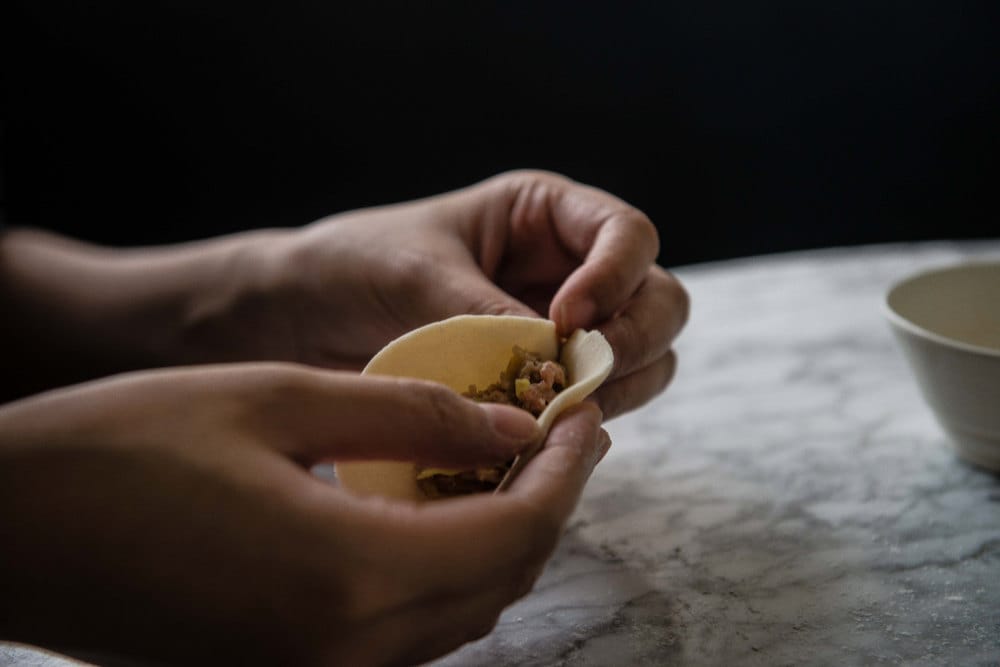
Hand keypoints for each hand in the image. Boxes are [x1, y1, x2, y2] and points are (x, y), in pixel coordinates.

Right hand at [0, 363, 607, 664]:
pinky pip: (407, 633)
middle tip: (555, 437)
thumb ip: (412, 414)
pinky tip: (437, 514)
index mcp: (348, 579)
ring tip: (505, 467)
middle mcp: (346, 652)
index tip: (580, 420)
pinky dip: (445, 573)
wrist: (14, 528)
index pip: (515, 536)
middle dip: (545, 507)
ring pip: (461, 616)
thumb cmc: (124, 446)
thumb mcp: (278, 400)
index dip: (563, 476)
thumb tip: (508, 429)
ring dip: (500, 542)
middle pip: (500, 585)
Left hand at [264, 170, 688, 417]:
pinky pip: (598, 404)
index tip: (565, 317)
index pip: (629, 234)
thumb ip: (489, 316)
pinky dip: (583, 419)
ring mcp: (563, 331)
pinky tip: (541, 432)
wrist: (302, 319)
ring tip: (558, 409)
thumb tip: (557, 369)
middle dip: (632, 339)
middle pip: (659, 300)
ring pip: (644, 360)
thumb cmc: (355, 267)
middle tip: (581, 376)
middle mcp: (569, 270)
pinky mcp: (544, 383)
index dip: (615, 276)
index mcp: (546, 215)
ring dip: (616, 387)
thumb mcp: (420, 276)